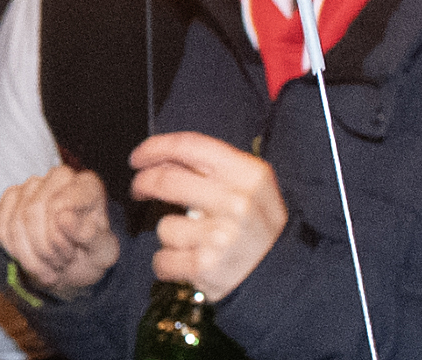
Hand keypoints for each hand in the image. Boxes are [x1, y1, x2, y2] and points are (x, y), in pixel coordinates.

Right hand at [0, 164, 119, 301]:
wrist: (72, 265)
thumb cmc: (90, 255)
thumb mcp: (102, 254)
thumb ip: (91, 236)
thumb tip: (64, 217)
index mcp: (88, 185)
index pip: (58, 204)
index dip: (60, 237)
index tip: (71, 254)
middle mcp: (60, 177)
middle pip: (33, 210)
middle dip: (44, 248)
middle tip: (59, 263)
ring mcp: (33, 185)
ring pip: (16, 221)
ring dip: (30, 255)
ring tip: (48, 265)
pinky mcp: (12, 197)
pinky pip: (2, 227)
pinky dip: (15, 252)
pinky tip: (31, 260)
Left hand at [131, 132, 287, 299]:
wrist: (283, 275)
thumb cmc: (258, 226)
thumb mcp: (253, 186)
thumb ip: (215, 168)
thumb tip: (162, 158)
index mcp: (249, 174)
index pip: (190, 146)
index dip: (156, 147)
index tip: (138, 157)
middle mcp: (237, 202)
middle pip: (166, 180)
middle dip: (143, 183)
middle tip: (139, 188)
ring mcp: (221, 236)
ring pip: (165, 225)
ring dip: (170, 234)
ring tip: (192, 242)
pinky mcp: (206, 267)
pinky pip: (163, 259)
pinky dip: (168, 263)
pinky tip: (186, 264)